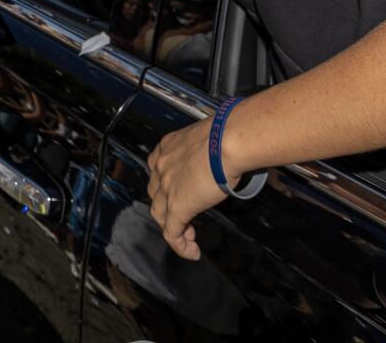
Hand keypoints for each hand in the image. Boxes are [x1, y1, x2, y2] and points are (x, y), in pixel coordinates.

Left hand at [147, 116, 225, 259]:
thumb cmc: (229, 133)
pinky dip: (181, 245)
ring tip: (189, 235)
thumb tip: (225, 153)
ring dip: (172, 226)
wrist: (229, 141)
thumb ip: (210, 149)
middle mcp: (162, 165)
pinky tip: (193, 252)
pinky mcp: (178, 206)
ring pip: (160, 215)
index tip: (182, 189)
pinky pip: (172, 234)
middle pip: (156, 192)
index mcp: (168, 146)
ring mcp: (167, 187)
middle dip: (167, 206)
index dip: (166, 184)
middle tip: (186, 214)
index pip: (158, 168)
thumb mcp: (212, 137)